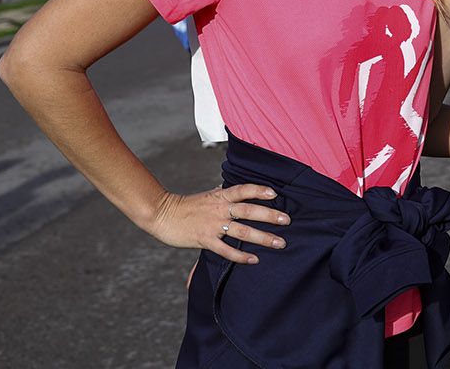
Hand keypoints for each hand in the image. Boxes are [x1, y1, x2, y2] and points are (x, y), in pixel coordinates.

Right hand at [145, 183, 290, 264]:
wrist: (162, 214)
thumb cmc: (186, 206)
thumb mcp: (207, 196)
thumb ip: (222, 195)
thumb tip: (233, 189)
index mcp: (220, 196)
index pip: (243, 189)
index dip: (259, 190)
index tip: (275, 194)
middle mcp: (219, 209)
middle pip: (248, 210)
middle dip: (270, 215)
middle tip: (287, 220)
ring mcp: (213, 225)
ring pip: (242, 231)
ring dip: (263, 237)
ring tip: (280, 243)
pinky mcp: (205, 240)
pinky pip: (226, 250)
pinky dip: (241, 255)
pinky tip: (254, 259)